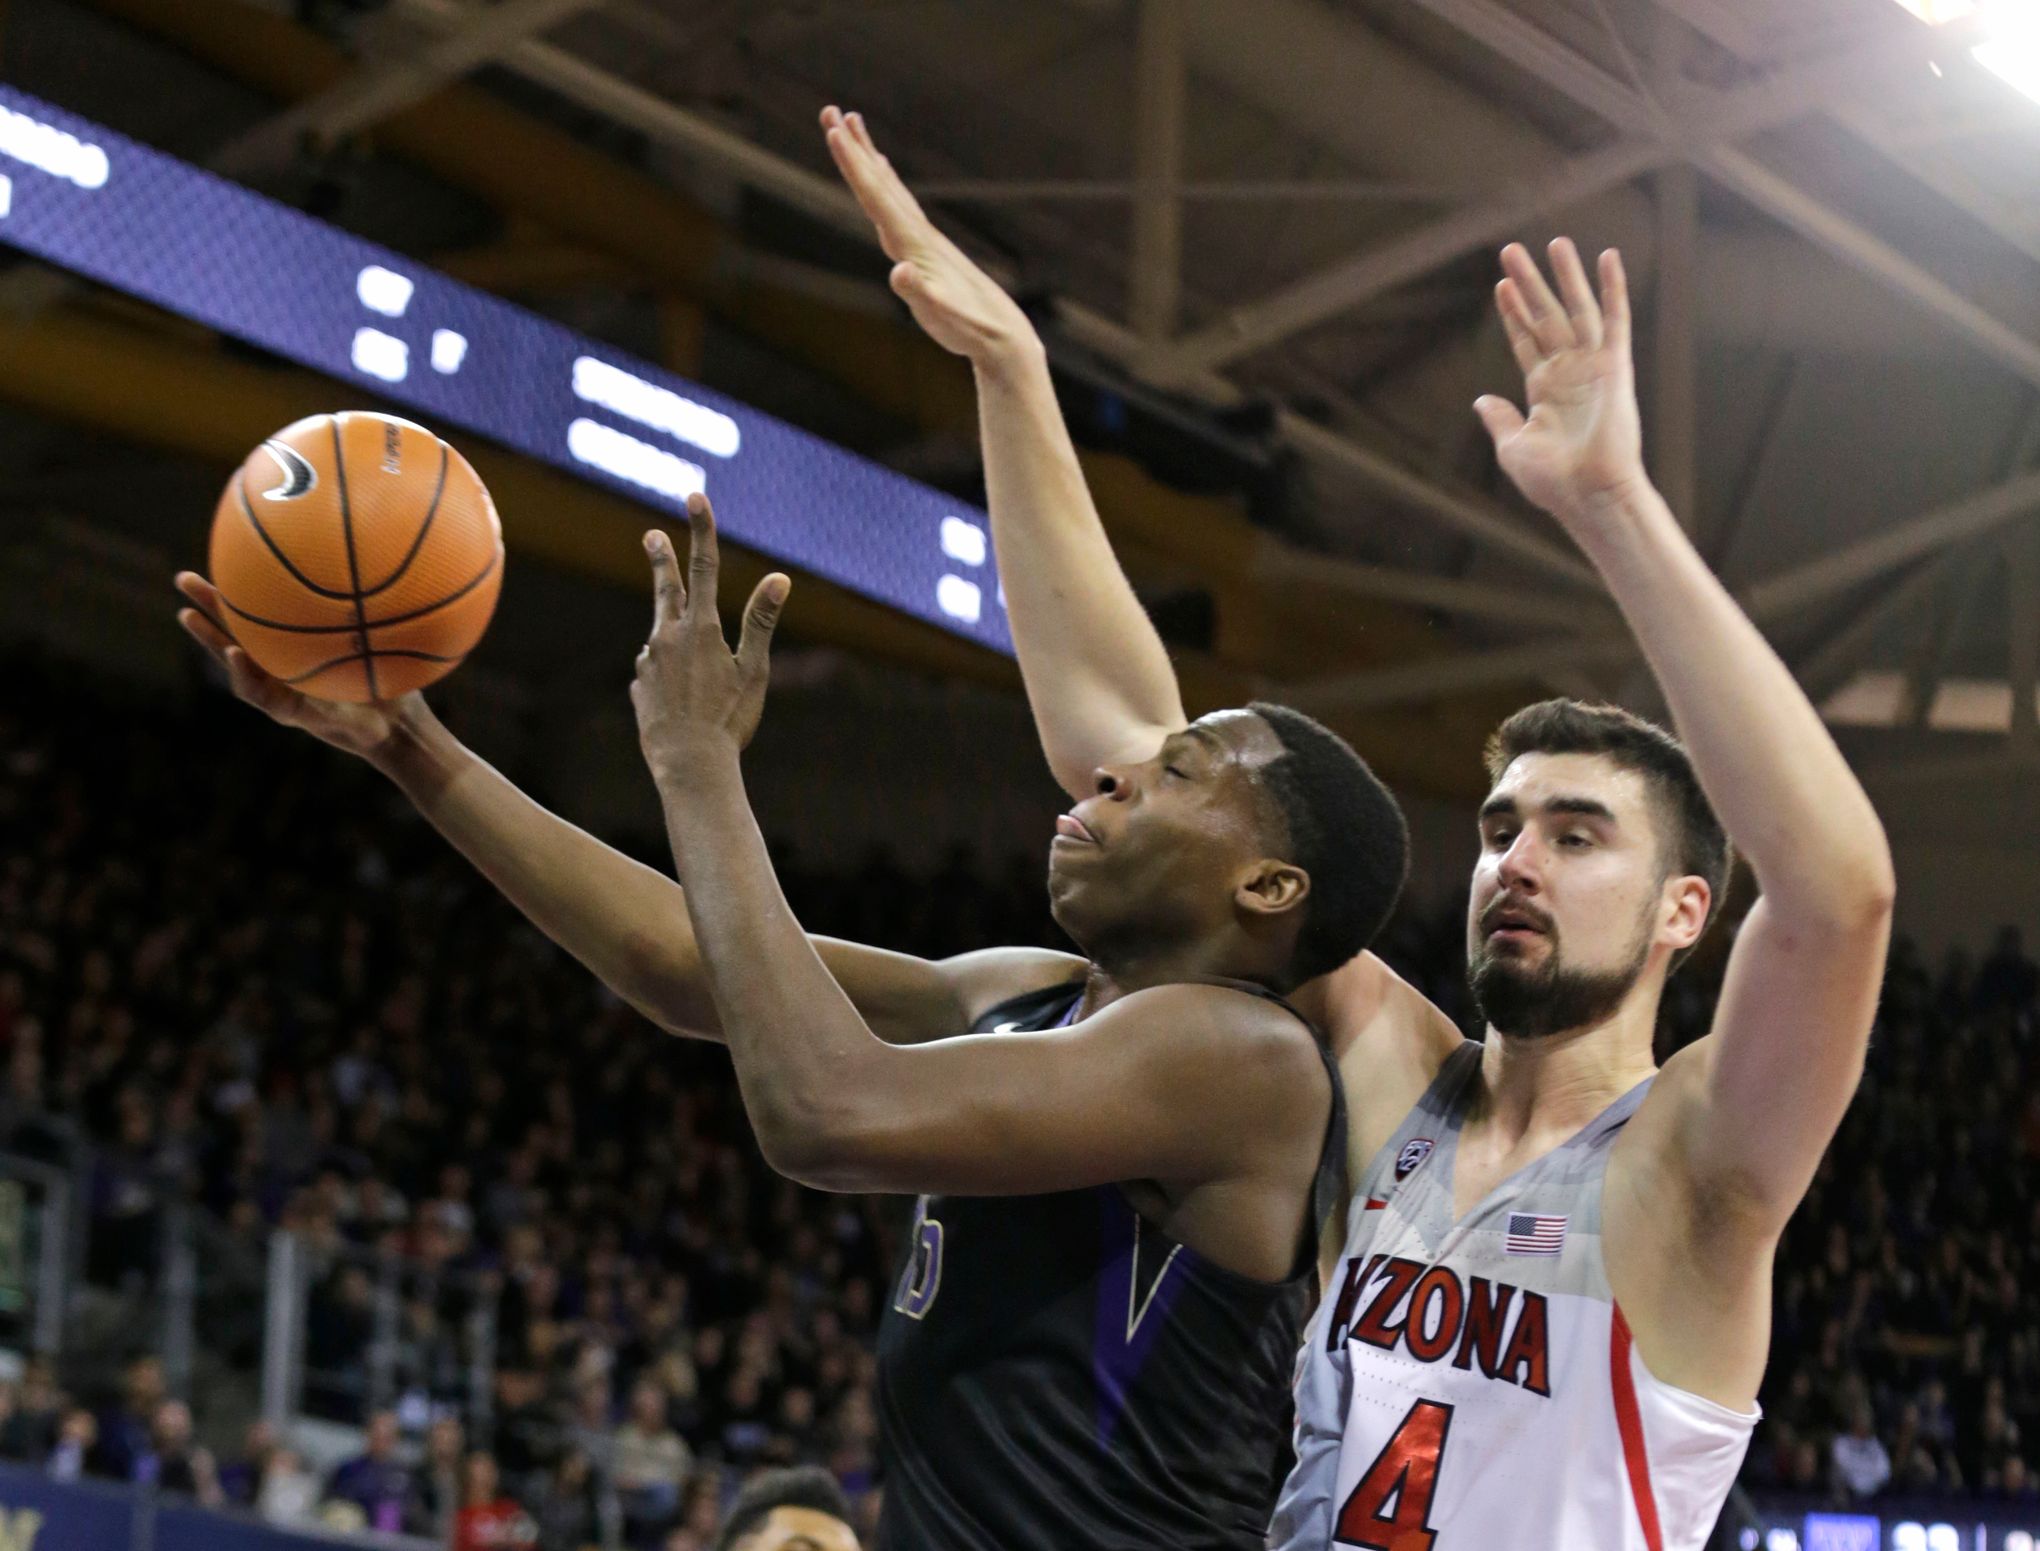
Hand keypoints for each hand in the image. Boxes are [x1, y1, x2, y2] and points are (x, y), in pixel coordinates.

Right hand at [174, 573, 421, 763]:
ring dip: (210, 641)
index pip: (261, 616)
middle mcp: (282, 668)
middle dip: (208, 608)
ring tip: (187, 617)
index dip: (240, 593)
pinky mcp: (291, 714)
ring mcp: (282, 690)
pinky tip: (234, 654)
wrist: (399, 726)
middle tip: (182, 578)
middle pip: (236, 633)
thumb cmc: (391, 680)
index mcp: (295, 650)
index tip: (222, 560)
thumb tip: (378, 562)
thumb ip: (370, 613)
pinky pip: (260, 695)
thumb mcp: (380, 641)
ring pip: (235, 663)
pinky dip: (245, 675)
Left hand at [630, 493, 788, 784]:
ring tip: (700, 685)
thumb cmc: (729, 720)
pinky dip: (669, 678)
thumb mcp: (754, 670)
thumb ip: (762, 621)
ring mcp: (649, 661)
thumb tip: (780, 578)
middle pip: (666, 589)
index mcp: (702, 629)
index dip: (701, 529)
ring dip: (678, 645)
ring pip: (664, 639)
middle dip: (661, 559)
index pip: (704, 567)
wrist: (689, 765)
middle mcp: (668, 637)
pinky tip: (682, 705)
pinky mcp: (639, 686)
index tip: (694, 496)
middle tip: (652, 536)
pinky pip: (656, 673)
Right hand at [821, 105, 1039, 367]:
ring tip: (851, 123)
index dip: (855, 166)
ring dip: (868, 157)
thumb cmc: (969, 329)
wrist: (1001, 334)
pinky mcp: (928, 248)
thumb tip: (899, 272)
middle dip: (854, 150)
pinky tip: (882, 170)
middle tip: (830, 111)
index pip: (878, 199)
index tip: (834, 132)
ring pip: (890, 189)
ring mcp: (924, 239)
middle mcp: (919, 234)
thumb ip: (920, 295)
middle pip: (880, 184)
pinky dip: (886, 182)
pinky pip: (900, 204)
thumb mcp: (942, 317)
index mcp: (916, 245)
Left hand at [1475, 240, 1648, 522]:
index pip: (1525, 339)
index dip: (1513, 312)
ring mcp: (1592, 367)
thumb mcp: (1514, 448)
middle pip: (1545, 316)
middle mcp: (1568, 372)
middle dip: (1529, 283)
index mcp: (1543, 390)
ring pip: (1576, 309)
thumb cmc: (1552, 482)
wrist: (1588, 495)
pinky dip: (1612, 288)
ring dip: (1565, 276)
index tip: (1502, 284)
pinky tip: (1608, 257)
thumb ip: (1499, 419)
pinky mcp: (1616, 367)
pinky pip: (1615, 319)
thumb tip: (1480, 400)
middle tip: (1511, 249)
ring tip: (1553, 242)